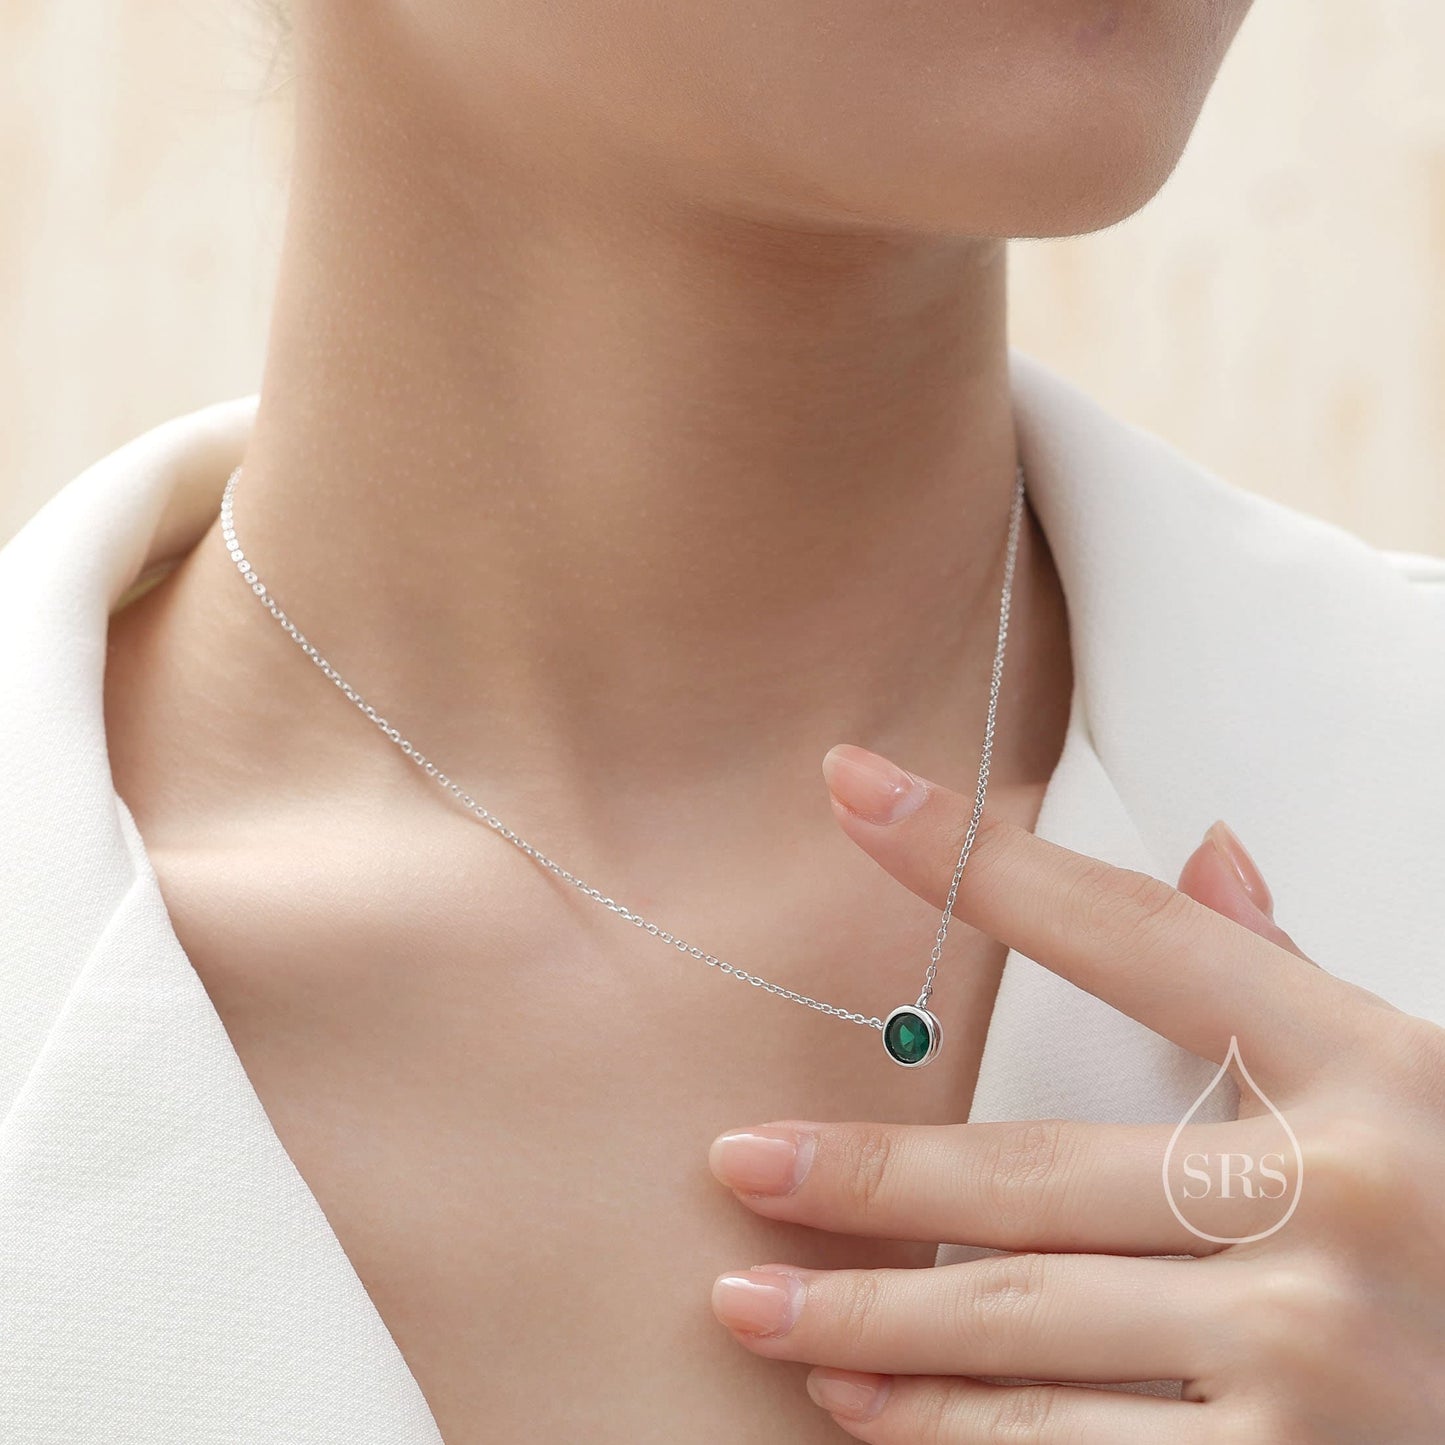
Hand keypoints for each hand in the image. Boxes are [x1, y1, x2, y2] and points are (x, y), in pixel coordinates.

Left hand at [706, 744, 1444, 1442]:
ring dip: (865, 1317)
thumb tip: (1209, 852)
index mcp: (1369, 1067)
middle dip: (868, 1171)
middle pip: (1038, 1172)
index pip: (1129, 931)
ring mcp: (1317, 1356)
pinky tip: (851, 1407)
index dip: (976, 860)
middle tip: (738, 1160)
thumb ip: (1294, 983)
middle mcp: (1340, 1200)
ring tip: (749, 1297)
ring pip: (1026, 1325)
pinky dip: (946, 1436)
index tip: (853, 790)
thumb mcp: (1426, 1088)